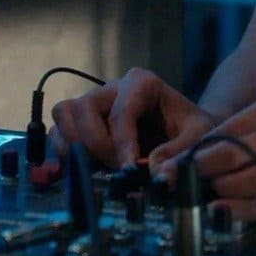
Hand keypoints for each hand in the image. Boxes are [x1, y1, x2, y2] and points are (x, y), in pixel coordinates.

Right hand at [47, 67, 214, 172]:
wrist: (184, 131)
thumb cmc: (191, 128)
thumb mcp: (198, 135)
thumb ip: (180, 151)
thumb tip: (155, 171)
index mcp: (141, 83)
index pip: (121, 111)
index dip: (122, 143)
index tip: (130, 170)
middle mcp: (111, 89)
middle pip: (83, 107)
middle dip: (96, 143)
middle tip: (115, 167)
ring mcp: (93, 104)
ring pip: (64, 114)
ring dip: (76, 147)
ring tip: (99, 167)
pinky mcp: (80, 124)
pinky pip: (58, 133)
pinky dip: (64, 154)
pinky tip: (86, 170)